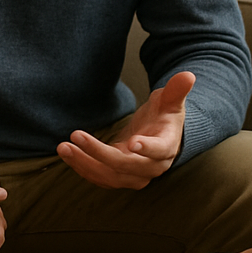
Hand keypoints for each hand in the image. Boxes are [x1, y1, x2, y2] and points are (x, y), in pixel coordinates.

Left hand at [57, 71, 194, 188]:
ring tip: (63, 147)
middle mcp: (151, 167)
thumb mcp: (171, 101)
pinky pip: (98, 177)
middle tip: (76, 135)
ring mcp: (134, 176)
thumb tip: (188, 75)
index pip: (158, 151)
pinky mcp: (118, 177)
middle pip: (124, 166)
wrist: (158, 138)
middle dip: (99, 153)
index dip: (147, 148)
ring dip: (84, 163)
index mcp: (166, 147)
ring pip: (108, 176)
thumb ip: (177, 90)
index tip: (132, 141)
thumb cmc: (165, 116)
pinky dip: (81, 168)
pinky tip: (67, 153)